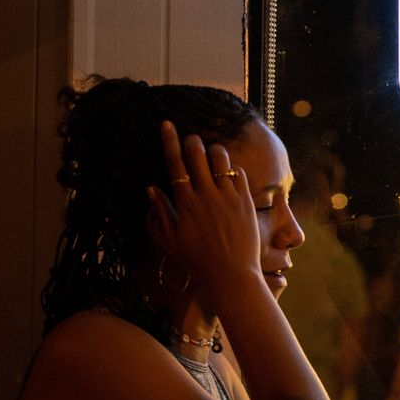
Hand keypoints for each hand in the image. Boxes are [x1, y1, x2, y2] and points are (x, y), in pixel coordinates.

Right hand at [146, 121, 260, 292]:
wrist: (231, 274)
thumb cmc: (196, 260)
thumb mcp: (169, 240)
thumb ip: (158, 213)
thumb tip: (152, 189)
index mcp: (185, 202)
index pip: (175, 163)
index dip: (170, 141)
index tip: (167, 124)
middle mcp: (206, 194)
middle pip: (198, 154)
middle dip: (193, 141)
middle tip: (192, 140)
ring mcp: (228, 196)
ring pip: (222, 159)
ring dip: (215, 152)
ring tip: (212, 156)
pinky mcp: (246, 202)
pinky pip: (239, 174)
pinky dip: (232, 169)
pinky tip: (229, 175)